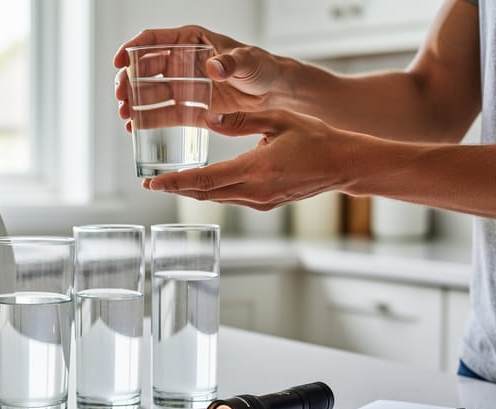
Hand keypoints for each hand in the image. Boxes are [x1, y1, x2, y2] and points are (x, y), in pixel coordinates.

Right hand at [114, 25, 286, 131]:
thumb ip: (231, 62)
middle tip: (120, 95)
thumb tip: (214, 68)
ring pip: (149, 93)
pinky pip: (162, 114)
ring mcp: (182, 86)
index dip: (132, 48)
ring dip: (133, 103)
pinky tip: (134, 128)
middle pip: (144, 69)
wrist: (273, 93)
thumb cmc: (262, 67)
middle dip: (128, 81)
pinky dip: (146, 121)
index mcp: (191, 41)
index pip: (154, 40)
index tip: (119, 61)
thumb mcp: (249, 60)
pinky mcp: (188, 109)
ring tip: (124, 115)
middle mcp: (181, 63)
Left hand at [142, 110, 356, 209]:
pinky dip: (212, 192)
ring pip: (217, 198)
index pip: (205, 180)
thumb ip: (241, 119)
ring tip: (169, 183)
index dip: (175, 183)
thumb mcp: (278, 120)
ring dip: (192, 191)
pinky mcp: (265, 204)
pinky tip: (201, 184)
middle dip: (176, 188)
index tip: (152, 183)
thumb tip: (209, 117)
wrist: (344, 165)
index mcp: (256, 169)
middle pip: (204, 194)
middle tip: (151, 184)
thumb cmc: (316, 138)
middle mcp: (255, 191)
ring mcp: (260, 201)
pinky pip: (231, 198)